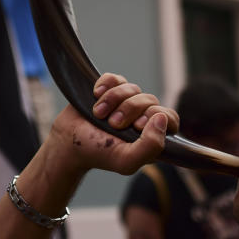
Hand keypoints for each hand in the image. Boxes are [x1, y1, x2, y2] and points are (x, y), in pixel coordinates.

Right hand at [44, 73, 178, 176]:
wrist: (68, 144)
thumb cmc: (98, 155)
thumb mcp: (126, 161)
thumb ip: (151, 146)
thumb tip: (161, 118)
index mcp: (151, 135)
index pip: (170, 117)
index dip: (157, 116)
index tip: (138, 125)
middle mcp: (141, 117)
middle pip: (150, 100)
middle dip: (130, 110)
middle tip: (113, 124)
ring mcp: (125, 102)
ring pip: (132, 88)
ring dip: (113, 100)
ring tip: (99, 114)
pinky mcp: (109, 90)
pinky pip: (115, 78)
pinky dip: (105, 84)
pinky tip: (96, 95)